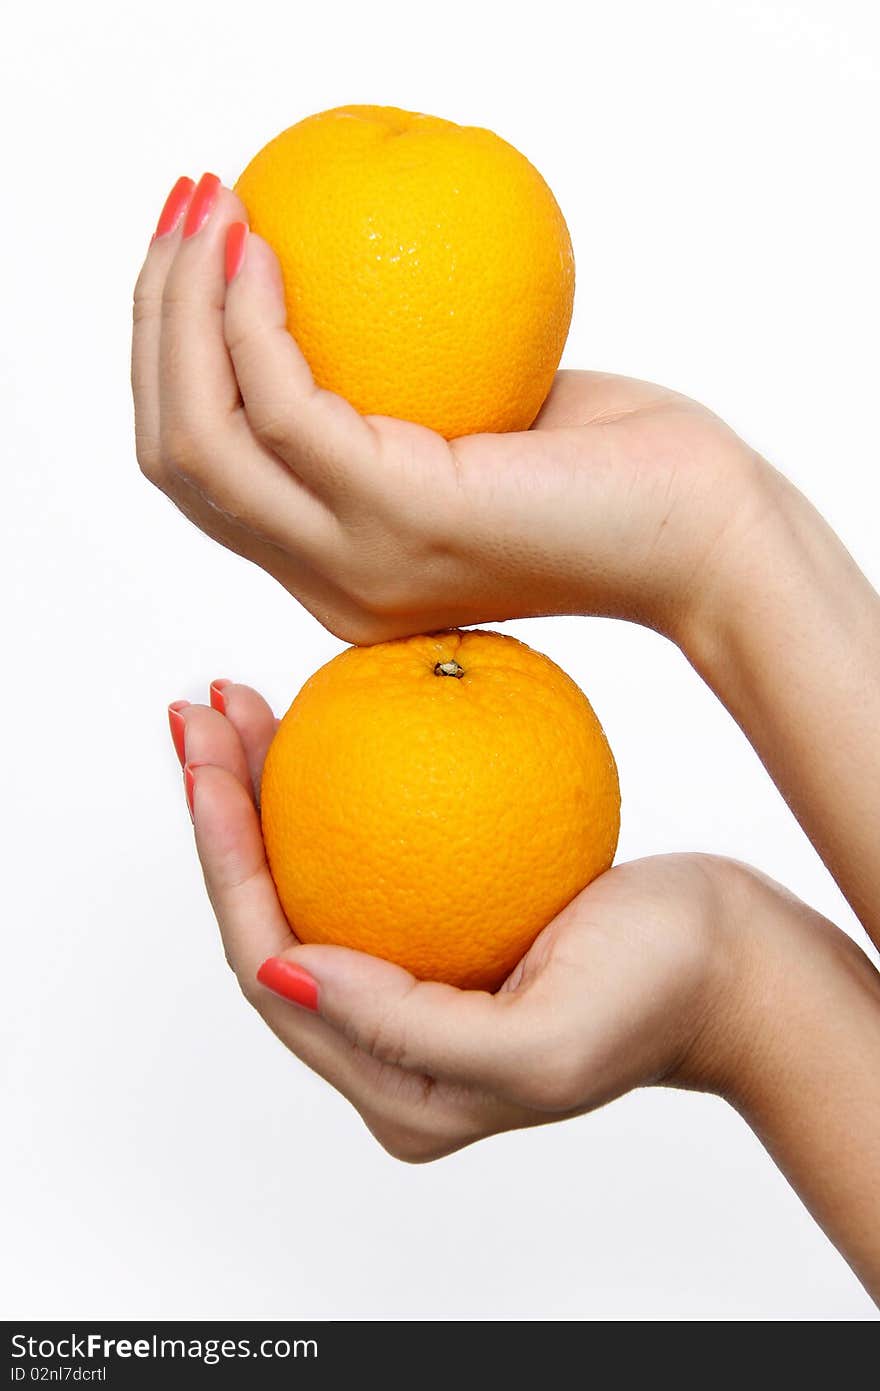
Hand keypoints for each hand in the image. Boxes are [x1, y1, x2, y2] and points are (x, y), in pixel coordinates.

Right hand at [132, 175, 767, 645]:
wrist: (707, 541)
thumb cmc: (613, 472)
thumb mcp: (482, 423)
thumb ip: (401, 390)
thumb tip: (349, 281)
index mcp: (337, 570)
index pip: (208, 479)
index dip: (171, 366)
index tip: (192, 261)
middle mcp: (328, 583)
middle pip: (175, 459)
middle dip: (153, 323)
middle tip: (184, 212)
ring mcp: (357, 562)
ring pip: (200, 438)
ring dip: (181, 307)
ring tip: (211, 205)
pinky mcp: (403, 518)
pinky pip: (286, 401)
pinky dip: (255, 314)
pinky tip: (269, 241)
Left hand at [174, 682, 777, 1160]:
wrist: (735, 966)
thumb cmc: (656, 997)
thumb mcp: (540, 1045)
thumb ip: (405, 1030)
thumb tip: (286, 969)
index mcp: (393, 1086)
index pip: (270, 967)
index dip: (223, 865)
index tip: (206, 765)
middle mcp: (381, 1043)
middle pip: (267, 916)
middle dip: (220, 815)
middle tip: (198, 715)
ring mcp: (406, 986)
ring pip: (302, 880)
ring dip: (258, 792)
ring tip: (233, 705)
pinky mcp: (435, 935)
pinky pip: (358, 855)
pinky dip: (324, 791)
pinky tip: (311, 724)